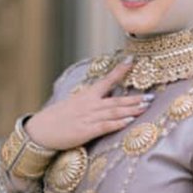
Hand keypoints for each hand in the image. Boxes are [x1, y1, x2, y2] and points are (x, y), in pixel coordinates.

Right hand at [25, 59, 147, 151]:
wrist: (41, 131)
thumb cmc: (57, 118)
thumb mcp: (73, 104)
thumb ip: (90, 101)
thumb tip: (103, 97)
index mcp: (86, 96)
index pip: (106, 81)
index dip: (119, 71)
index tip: (131, 60)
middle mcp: (90, 105)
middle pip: (116, 100)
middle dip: (135, 98)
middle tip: (152, 95)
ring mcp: (88, 118)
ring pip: (114, 111)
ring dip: (132, 109)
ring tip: (146, 106)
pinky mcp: (86, 131)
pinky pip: (105, 126)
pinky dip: (118, 123)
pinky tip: (130, 121)